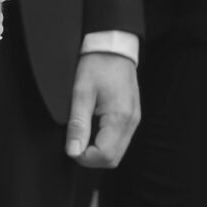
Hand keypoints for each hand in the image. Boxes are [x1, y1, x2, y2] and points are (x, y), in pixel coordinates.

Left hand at [66, 50, 139, 169]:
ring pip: (117, 153)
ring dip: (98, 151)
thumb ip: (78, 125)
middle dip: (91, 158)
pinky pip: (120, 141)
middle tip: (75, 142)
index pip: (104, 155)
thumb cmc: (97, 65)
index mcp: (119, 117)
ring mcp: (134, 120)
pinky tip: (93, 129)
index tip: (71, 145)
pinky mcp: (132, 117)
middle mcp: (131, 122)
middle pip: (112, 159)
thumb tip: (73, 151)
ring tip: (83, 134)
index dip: (84, 157)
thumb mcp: (81, 93)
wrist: (113, 47)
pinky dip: (105, 142)